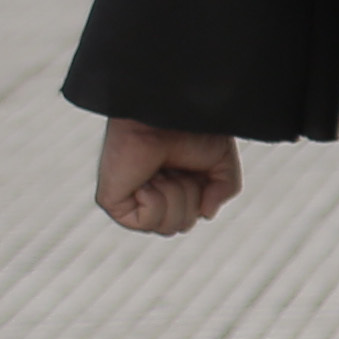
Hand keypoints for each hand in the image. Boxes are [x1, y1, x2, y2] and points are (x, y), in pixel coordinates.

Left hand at [99, 120, 245, 236]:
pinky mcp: (112, 200)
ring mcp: (130, 198)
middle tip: (177, 166)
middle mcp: (150, 193)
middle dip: (189, 197)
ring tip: (162, 170)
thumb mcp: (221, 161)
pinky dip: (154, 200)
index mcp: (172, 186)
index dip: (201, 194)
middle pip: (180, 226)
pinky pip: (144, 221)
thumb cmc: (192, 126)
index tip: (192, 165)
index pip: (191, 216)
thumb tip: (207, 213)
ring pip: (165, 227)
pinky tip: (148, 179)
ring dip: (174, 196)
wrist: (167, 111)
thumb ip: (225, 190)